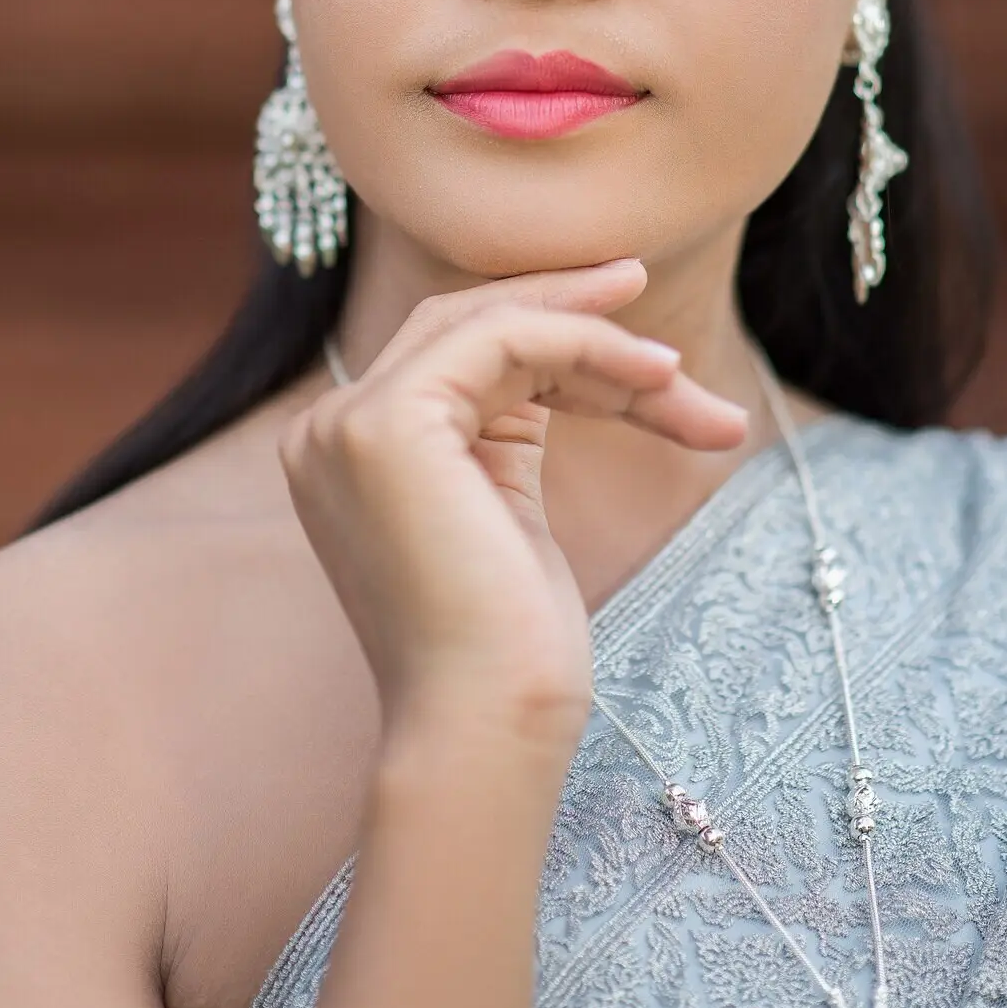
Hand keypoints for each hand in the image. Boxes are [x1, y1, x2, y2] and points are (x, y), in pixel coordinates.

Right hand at [279, 261, 747, 756]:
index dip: (548, 330)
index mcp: (351, 451)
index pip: (452, 352)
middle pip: (465, 322)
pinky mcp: (387, 424)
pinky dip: (588, 345)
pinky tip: (657, 377)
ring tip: (676, 374)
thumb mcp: (509, 510)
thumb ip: (513, 428)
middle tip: (644, 280)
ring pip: (490, 323)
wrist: (485, 727)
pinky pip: (505, 340)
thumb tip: (595, 353)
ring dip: (597, 338)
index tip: (633, 327)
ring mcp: (348, 423)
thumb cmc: (511, 649)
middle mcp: (330, 429)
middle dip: (568, 308)